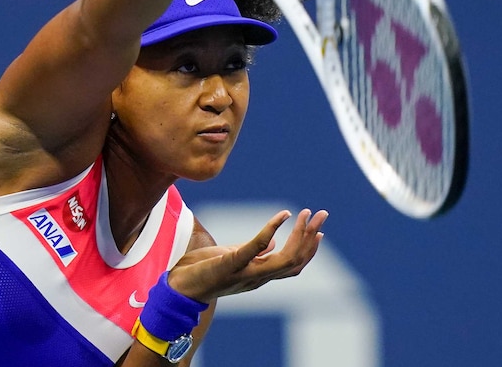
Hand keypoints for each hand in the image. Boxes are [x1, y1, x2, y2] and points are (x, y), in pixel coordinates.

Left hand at [167, 209, 328, 301]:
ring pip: (285, 259)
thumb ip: (255, 253)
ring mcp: (246, 273)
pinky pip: (256, 248)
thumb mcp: (233, 258)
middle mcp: (258, 277)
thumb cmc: (205, 271)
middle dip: (311, 238)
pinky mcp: (231, 264)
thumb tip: (274, 243)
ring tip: (307, 214)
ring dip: (300, 235)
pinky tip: (283, 215)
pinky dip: (272, 230)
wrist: (179, 287)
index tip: (319, 230)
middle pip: (296, 261)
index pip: (294, 264)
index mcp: (260, 275)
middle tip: (322, 214)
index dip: (309, 249)